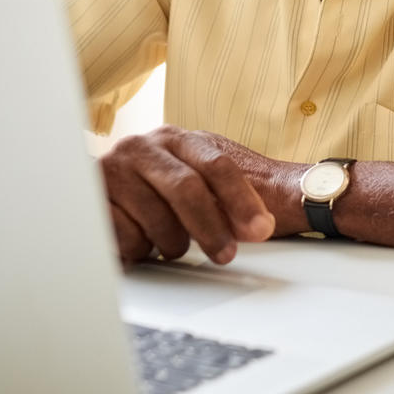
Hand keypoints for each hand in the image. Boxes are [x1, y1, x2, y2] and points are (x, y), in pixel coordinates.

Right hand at [99, 125, 279, 263]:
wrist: (102, 185)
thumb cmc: (160, 190)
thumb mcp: (200, 182)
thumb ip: (239, 194)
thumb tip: (303, 218)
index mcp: (179, 139)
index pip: (217, 165)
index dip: (241, 200)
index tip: (261, 230)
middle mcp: (144, 147)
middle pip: (186, 187)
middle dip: (210, 228)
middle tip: (226, 255)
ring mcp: (114, 169)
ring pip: (154, 217)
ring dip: (171, 243)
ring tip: (172, 246)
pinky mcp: (90, 197)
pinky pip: (122, 234)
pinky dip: (138, 249)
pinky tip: (141, 247)